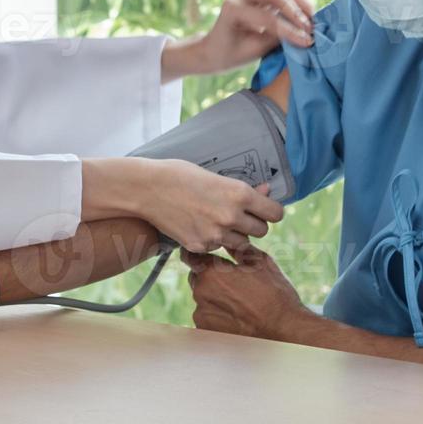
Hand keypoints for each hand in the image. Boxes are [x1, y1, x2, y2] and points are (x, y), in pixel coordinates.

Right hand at [140, 166, 282, 253]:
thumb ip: (242, 189)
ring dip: (235, 235)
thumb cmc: (180, 175)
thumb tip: (265, 191)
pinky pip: (217, 248)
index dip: (270, 211)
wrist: (147, 188)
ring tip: (217, 220)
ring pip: (241, 243)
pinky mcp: (200, 246)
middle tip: (239, 215)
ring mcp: (216, 235)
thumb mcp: (215, 176)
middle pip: (262, 231)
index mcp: (239, 194)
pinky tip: (198, 225)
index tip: (264, 210)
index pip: (275, 214)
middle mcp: (232, 217)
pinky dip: (212, 240)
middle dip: (253, 224)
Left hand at [161, 0, 314, 80]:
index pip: (267, 17)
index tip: (307, 41)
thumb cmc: (228, 55)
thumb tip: (303, 34)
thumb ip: (276, 40)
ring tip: (312, 23)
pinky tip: (306, 18)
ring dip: (300, 4)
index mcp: (232, 9)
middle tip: (311, 30)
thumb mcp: (252, 51)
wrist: (213, 50)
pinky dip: (296, 4)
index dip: (290, 29)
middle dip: (297, 11)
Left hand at [184, 244, 307, 340]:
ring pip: (202, 300)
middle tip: (233, 284)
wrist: (284, 329)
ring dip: (214, 298)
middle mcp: (201, 294)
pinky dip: (217, 316)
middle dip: (209, 278)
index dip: (199, 256)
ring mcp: (202, 315)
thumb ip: (238, 249)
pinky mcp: (206, 332)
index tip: (205, 258)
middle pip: (197, 279)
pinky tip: (237, 317)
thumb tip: (228, 241)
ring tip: (239, 304)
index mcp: (212, 273)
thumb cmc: (275, 295)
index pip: (191, 257)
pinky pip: (207, 318)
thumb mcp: (261, 263)